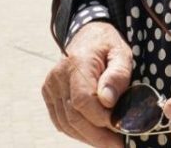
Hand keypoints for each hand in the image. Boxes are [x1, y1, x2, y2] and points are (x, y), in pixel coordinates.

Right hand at [41, 21, 132, 146]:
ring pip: (66, 123)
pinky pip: (60, 121)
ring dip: (88, 138)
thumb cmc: (108, 46)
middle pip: (73, 116)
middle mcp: (58, 76)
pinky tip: (94, 135)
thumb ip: (117, 75)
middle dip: (98, 136)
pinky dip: (77, 132)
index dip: (101, 119)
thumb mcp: (121, 54)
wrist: (87, 35)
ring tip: (109, 142)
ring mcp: (51, 86)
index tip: (121, 127)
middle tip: (118, 145)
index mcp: (77, 63)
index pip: (83, 100)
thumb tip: (108, 101)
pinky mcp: (49, 94)